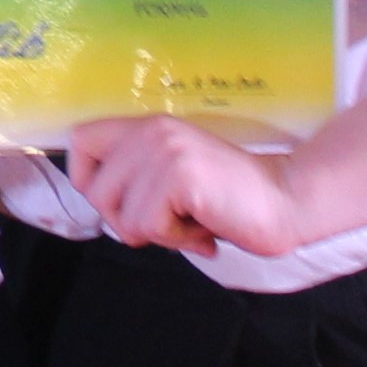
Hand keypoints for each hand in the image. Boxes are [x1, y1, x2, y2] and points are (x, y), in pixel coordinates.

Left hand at [65, 116, 298, 258]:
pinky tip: (204, 227)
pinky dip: (177, 240)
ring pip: (123, 217)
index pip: (80, 140)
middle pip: (95, 193)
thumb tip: (93, 194)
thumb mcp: (171, 175)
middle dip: (127, 222)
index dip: (86, 179)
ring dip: (159, 235)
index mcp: (146, 127)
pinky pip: (149, 227)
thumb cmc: (227, 199)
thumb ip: (136, 176)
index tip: (119, 201)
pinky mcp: (181, 176)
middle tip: (168, 220)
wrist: (285, 201)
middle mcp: (152, 132)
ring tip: (193, 220)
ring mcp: (166, 151)